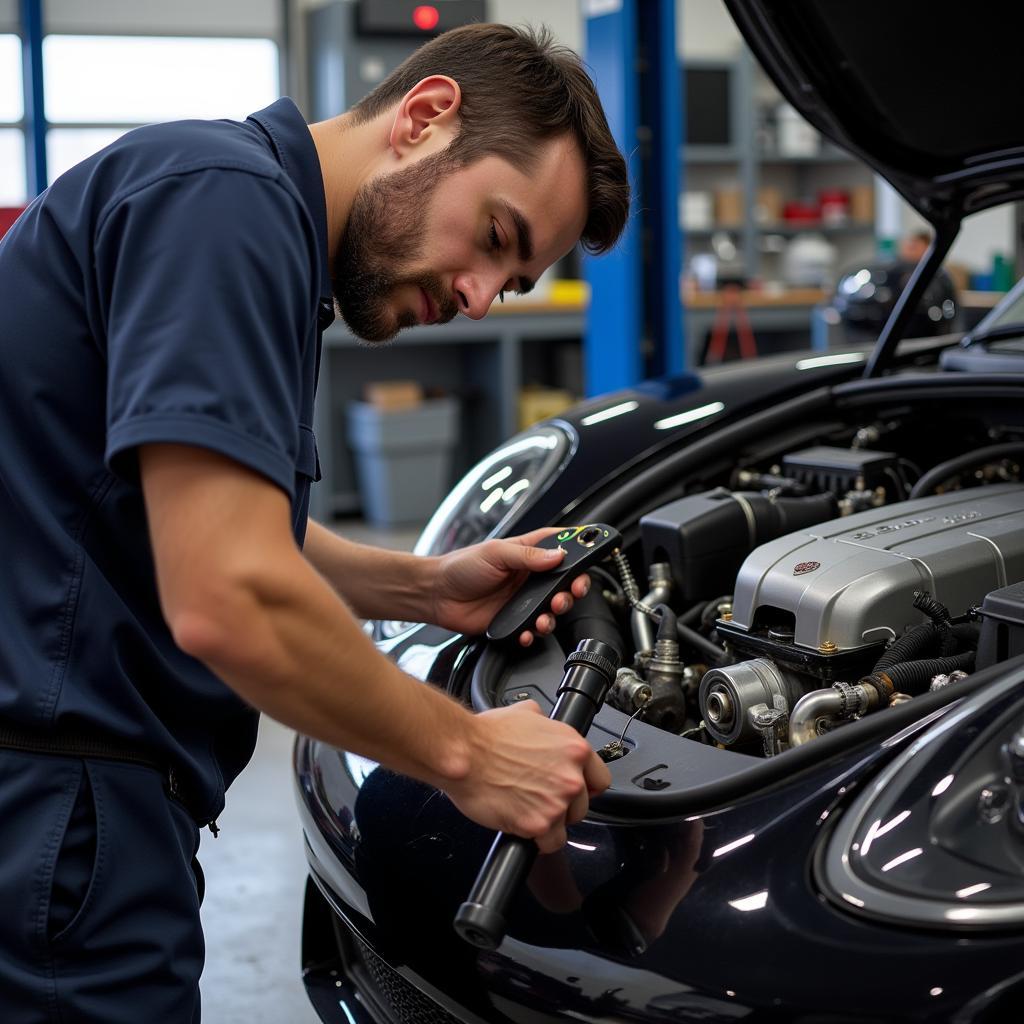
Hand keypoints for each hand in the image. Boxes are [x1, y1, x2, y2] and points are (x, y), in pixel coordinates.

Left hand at [430, 528, 590, 644]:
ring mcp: (523, 599)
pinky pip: (533, 630)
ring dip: (554, 614)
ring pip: (553, 609)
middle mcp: (529, 576)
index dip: (581, 548)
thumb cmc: (460, 567)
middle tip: (570, 593)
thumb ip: (527, 555)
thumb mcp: (495, 553)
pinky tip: (526, 631)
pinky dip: (533, 633)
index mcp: (528, 552)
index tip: (595, 552)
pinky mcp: (514, 620)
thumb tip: (557, 555)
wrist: (436, 595)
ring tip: (544, 617)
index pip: (562, 545)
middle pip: (565, 582)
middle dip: (574, 589)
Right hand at [446, 701, 611, 852]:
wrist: (463, 752)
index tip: (573, 791)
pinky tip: (523, 825)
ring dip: (549, 824)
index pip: (600, 780)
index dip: (584, 786)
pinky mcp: (538, 824)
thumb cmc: (486, 735)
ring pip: (565, 827)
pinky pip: (548, 844)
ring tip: (526, 810)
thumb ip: (543, 722)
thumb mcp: (524, 713)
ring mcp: (556, 803)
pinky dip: (537, 840)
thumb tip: (542, 721)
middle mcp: (571, 777)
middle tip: (538, 797)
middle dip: (562, 806)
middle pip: (582, 806)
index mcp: (573, 748)